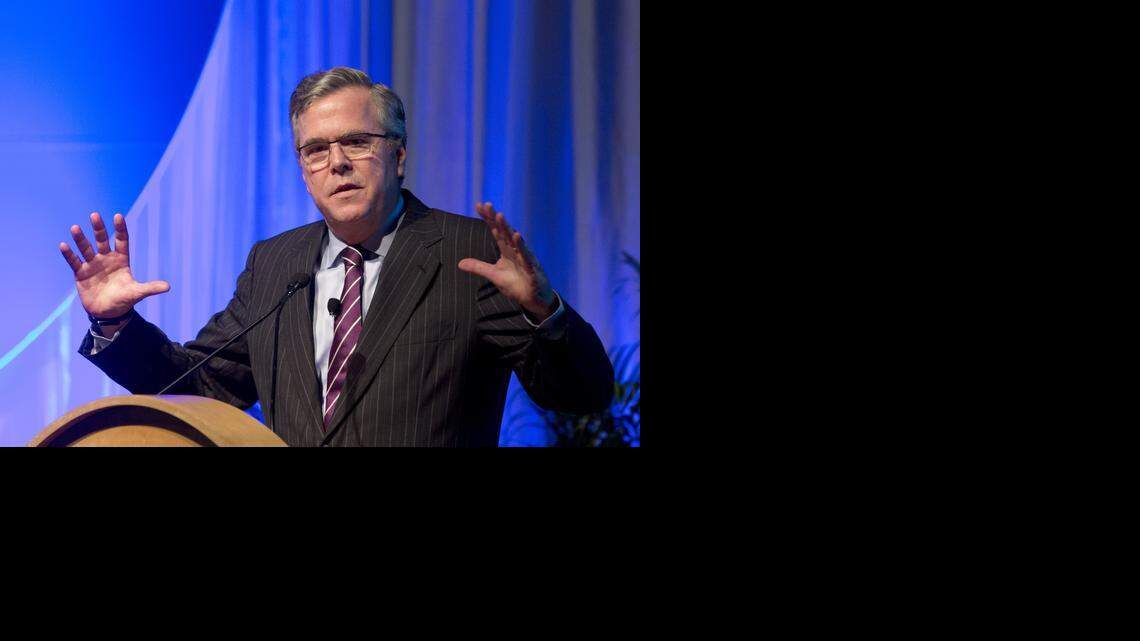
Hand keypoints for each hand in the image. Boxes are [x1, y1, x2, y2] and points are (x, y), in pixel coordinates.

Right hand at [59, 212, 169, 318]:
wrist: (108, 313)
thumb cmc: (124, 300)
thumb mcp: (137, 293)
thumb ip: (150, 288)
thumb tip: (168, 287)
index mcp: (121, 260)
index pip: (122, 241)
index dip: (120, 229)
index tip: (118, 216)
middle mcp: (106, 259)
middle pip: (102, 240)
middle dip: (98, 228)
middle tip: (95, 215)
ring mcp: (92, 265)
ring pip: (85, 248)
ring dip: (80, 239)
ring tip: (75, 228)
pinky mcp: (80, 273)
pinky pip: (74, 261)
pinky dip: (69, 254)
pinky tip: (64, 245)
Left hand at [458, 202, 556, 321]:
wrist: (533, 298)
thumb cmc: (516, 284)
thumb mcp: (493, 275)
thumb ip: (478, 267)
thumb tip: (460, 263)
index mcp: (507, 250)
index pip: (496, 231)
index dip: (488, 219)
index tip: (479, 205)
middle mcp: (515, 250)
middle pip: (504, 231)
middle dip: (495, 218)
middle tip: (487, 205)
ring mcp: (524, 258)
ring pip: (514, 240)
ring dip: (507, 228)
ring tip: (499, 215)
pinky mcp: (531, 268)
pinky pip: (525, 256)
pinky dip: (521, 246)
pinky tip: (516, 236)